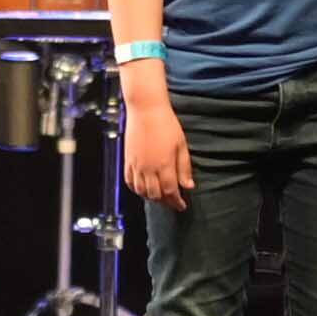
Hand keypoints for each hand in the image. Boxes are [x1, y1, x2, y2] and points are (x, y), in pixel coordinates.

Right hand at [123, 98, 194, 212]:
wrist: (146, 110)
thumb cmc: (165, 123)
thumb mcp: (182, 145)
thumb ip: (184, 168)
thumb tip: (188, 186)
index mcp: (164, 165)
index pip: (170, 192)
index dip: (176, 202)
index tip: (182, 205)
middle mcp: (148, 169)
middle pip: (155, 195)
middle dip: (165, 202)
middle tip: (172, 202)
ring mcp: (136, 165)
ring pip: (141, 191)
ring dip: (151, 197)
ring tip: (159, 197)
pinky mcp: (127, 160)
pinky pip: (129, 181)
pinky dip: (136, 189)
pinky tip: (143, 189)